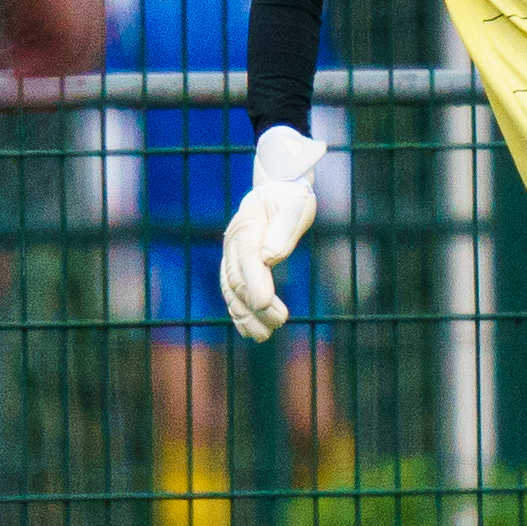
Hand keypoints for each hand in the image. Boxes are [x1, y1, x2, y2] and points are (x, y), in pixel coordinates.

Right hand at [221, 125, 323, 340]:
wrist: (276, 189)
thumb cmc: (290, 197)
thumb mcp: (295, 205)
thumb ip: (284, 230)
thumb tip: (270, 256)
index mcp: (248, 225)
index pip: (248, 258)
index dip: (255, 282)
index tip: (266, 303)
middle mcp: (234, 242)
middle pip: (238, 279)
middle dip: (255, 304)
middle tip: (279, 322)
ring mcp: (231, 255)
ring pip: (231, 291)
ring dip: (245, 315)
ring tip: (263, 336)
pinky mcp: (236, 266)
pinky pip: (232, 293)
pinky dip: (239, 313)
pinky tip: (250, 331)